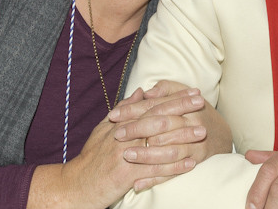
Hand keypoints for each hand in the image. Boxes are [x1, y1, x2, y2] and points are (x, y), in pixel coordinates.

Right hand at [28, 90, 195, 208]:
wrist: (74, 186)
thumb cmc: (91, 158)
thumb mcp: (103, 129)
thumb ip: (123, 109)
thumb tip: (140, 91)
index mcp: (122, 123)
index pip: (152, 105)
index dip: (173, 97)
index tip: (192, 91)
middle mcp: (124, 135)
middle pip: (157, 118)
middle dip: (181, 109)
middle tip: (202, 102)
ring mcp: (126, 155)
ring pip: (159, 142)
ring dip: (183, 137)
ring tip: (202, 131)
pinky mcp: (127, 175)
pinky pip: (155, 169)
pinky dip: (174, 166)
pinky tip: (191, 163)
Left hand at [108, 80, 231, 184]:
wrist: (220, 134)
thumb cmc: (195, 112)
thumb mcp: (183, 94)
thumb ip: (165, 89)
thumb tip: (145, 93)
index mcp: (186, 105)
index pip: (157, 105)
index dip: (134, 110)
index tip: (113, 115)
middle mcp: (192, 122)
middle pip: (163, 125)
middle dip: (138, 130)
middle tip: (117, 135)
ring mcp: (195, 143)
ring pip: (169, 150)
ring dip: (147, 154)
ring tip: (127, 155)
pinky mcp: (196, 160)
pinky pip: (174, 172)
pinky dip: (156, 178)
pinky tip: (138, 182)